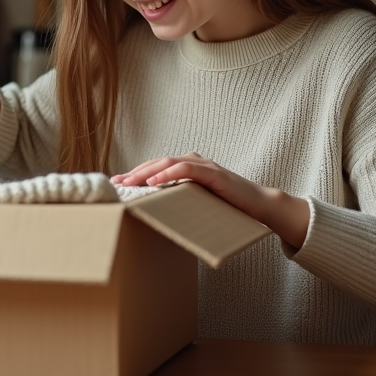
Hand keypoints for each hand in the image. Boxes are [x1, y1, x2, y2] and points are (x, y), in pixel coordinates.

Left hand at [112, 153, 309, 249]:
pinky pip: (186, 170)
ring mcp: (203, 165)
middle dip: (134, 173)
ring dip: (145, 172)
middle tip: (116, 183)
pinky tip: (154, 182)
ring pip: (167, 162)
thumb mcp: (197, 203)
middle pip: (156, 163)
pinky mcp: (213, 173)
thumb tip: (154, 213)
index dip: (135, 174)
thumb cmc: (228, 207)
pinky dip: (168, 174)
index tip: (116, 184)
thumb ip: (179, 201)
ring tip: (129, 183)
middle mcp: (193, 162)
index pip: (155, 167)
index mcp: (187, 167)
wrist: (259, 206)